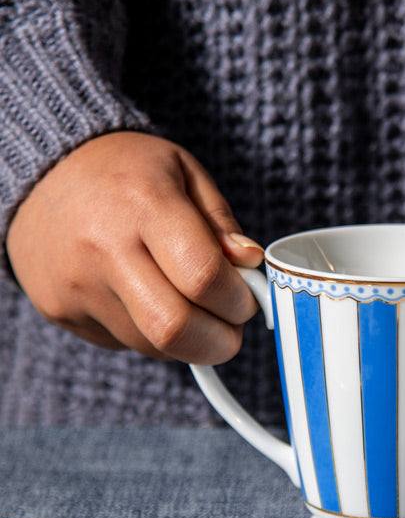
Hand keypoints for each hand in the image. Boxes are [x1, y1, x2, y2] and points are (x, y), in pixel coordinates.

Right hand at [7, 132, 262, 363]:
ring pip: (153, 346)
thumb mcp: (184, 171)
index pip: (203, 277)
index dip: (239, 301)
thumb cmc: (126, 171)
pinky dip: (152, 335)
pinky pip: (124, 344)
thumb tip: (249, 265)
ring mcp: (77, 286)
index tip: (248, 299)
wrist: (42, 174)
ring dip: (189, 340)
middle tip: (233, 328)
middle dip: (220, 342)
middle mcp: (104, 250)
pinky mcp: (60, 311)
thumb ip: (221, 222)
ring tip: (192, 305)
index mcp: (144, 205)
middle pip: (174, 329)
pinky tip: (150, 299)